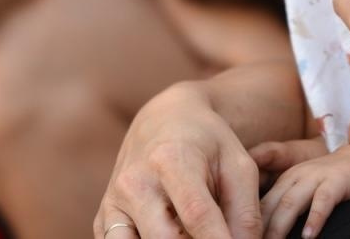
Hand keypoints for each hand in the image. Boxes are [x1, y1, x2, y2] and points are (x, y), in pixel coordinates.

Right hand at [95, 82, 264, 238]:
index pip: (196, 214)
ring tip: (190, 234)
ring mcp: (113, 203)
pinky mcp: (103, 220)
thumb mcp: (238, 165)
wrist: (162, 121)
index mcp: (171, 160)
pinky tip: (169, 235)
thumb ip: (246, 213)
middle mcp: (134, 182)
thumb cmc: (208, 145)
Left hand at [253, 143, 349, 238]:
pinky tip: (309, 237)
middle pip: (269, 207)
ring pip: (290, 204)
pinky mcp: (337, 181)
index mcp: (284, 181)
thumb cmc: (333, 183)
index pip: (258, 207)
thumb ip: (286, 209)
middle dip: (256, 230)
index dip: (246, 226)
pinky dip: (314, 219)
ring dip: (278, 228)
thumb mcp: (305, 192)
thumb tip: (267, 235)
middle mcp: (296, 177)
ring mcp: (316, 177)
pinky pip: (323, 201)